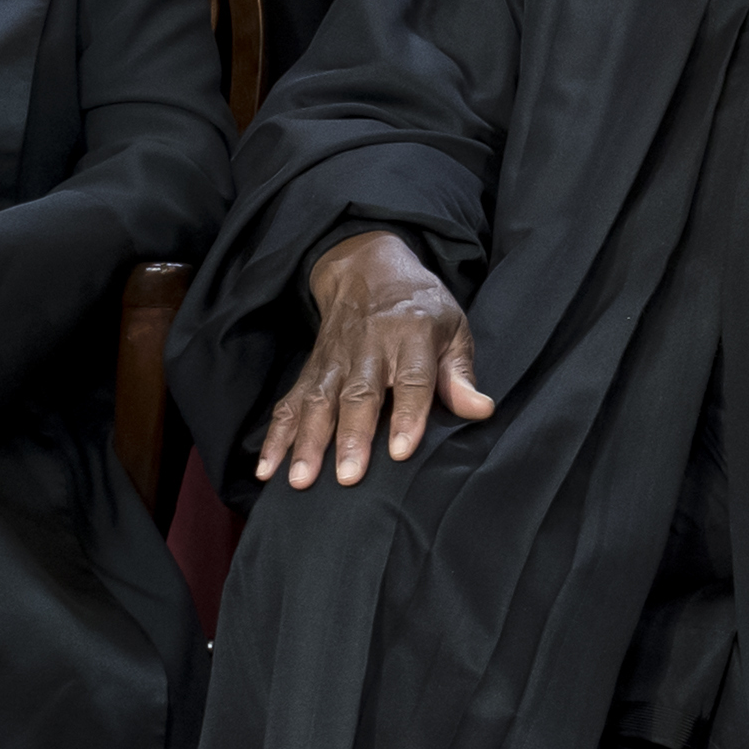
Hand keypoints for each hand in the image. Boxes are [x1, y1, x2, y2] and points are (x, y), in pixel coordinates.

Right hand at [257, 230, 493, 490]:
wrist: (368, 268)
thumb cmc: (421, 307)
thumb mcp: (453, 328)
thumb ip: (460, 373)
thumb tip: (480, 410)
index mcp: (412, 336)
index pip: (413, 380)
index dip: (408, 415)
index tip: (402, 452)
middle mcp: (370, 347)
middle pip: (360, 395)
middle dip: (352, 436)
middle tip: (348, 477)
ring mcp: (335, 359)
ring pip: (320, 401)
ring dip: (308, 442)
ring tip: (301, 480)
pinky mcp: (311, 368)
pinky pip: (290, 402)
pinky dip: (276, 435)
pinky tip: (267, 467)